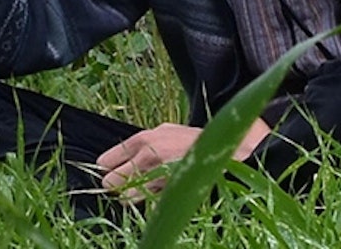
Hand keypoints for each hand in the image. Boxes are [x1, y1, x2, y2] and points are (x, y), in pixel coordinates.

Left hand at [91, 121, 270, 202]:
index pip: (107, 159)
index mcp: (146, 138)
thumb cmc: (198, 144)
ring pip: (127, 197)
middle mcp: (148, 155)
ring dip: (133, 199)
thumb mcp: (168, 135)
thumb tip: (118, 166)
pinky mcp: (173, 190)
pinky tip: (164, 198)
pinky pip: (151, 204)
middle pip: (111, 181)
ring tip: (146, 195)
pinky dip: (152, 205)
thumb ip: (145, 148)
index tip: (110, 174)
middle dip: (117, 187)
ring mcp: (160, 173)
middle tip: (125, 189)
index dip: (109, 169)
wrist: (234, 151)